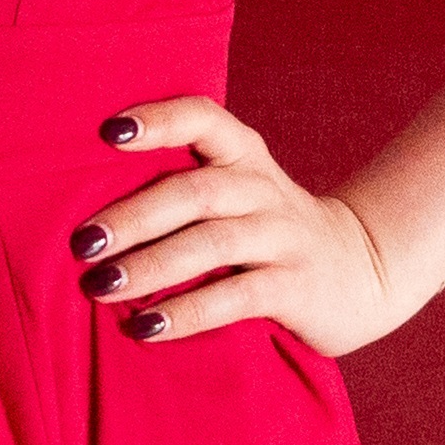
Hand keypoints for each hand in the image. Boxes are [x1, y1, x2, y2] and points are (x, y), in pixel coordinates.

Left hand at [69, 96, 400, 356]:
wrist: (362, 268)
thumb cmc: (265, 225)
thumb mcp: (235, 186)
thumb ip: (180, 179)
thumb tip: (81, 190)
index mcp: (241, 151)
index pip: (200, 117)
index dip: (157, 120)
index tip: (107, 132)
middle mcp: (260, 186)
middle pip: (192, 191)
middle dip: (134, 216)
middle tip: (82, 242)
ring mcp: (281, 236)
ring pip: (210, 244)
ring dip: (151, 266)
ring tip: (101, 287)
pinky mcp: (295, 287)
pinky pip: (235, 298)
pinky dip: (187, 311)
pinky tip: (146, 327)